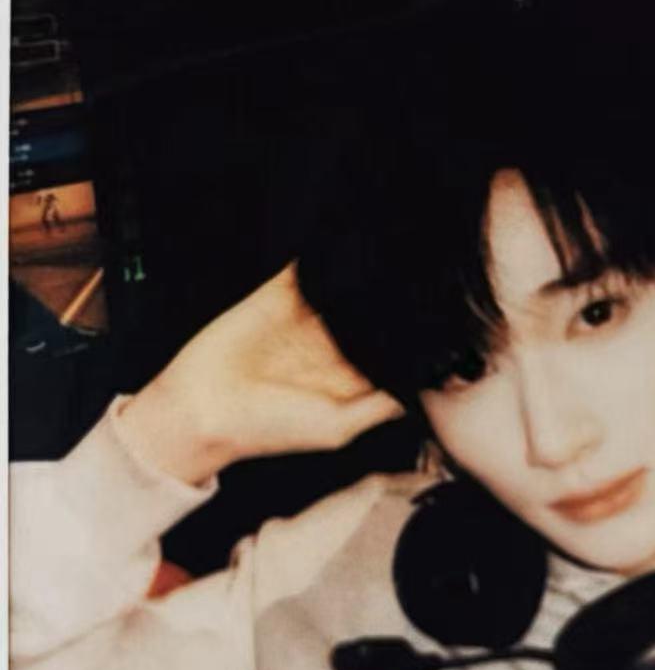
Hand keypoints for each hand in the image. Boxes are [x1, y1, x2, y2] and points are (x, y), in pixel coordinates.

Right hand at [117, 263, 404, 483]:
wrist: (204, 409)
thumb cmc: (271, 430)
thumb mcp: (338, 428)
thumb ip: (380, 407)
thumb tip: (421, 391)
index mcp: (351, 375)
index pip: (390, 346)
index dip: (411, 331)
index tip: (435, 311)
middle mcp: (332, 344)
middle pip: (371, 312)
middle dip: (392, 296)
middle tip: (422, 272)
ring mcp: (306, 317)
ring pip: (345, 285)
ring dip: (361, 270)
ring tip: (390, 250)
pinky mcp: (279, 295)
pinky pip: (306, 267)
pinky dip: (323, 252)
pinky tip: (343, 239)